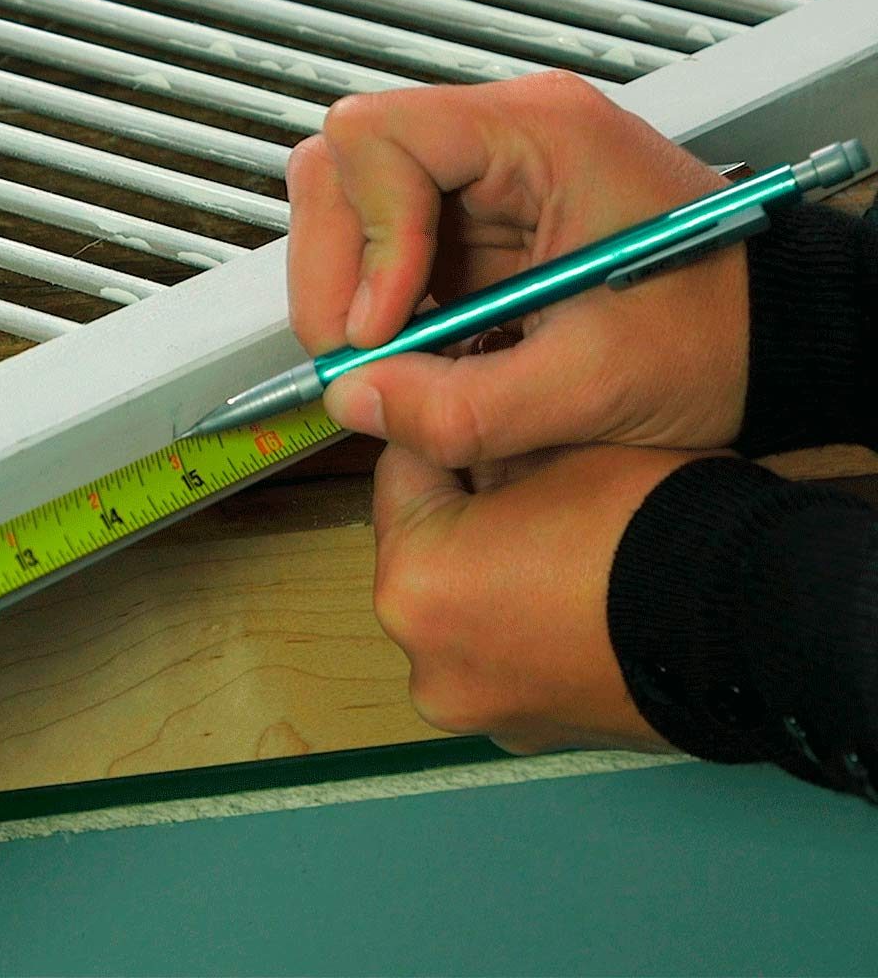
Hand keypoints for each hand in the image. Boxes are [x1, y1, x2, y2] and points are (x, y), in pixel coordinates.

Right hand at [287, 73, 749, 466]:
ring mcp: (482, 177)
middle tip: (358, 352)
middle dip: (332, 265)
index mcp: (541, 133)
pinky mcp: (474, 221)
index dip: (364, 238)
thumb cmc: (719, 330)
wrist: (771, 332)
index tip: (381, 327)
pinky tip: (415, 349)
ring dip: (347, 286)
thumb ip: (466, 407)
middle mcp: (501, 137)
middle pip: (345, 162)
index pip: (380, 138)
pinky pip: (385, 246)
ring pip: (350, 202)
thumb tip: (355, 402)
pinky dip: (376, 304)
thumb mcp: (595, 385)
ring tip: (388, 357)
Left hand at [372, 442, 705, 752]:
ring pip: (458, 603)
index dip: (441, 434)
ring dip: (487, 568)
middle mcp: (424, 663)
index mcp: (413, 581)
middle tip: (527, 480)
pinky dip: (518, 624)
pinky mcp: (524, 733)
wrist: (757, 618)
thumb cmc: (650, 521)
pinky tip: (574, 594)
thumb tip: (446, 426)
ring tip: (559, 540)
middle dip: (463, 508)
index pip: (398, 470)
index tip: (474, 422)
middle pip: (425, 546)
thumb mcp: (551, 437)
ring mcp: (474, 709)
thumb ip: (475, 429)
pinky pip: (497, 653)